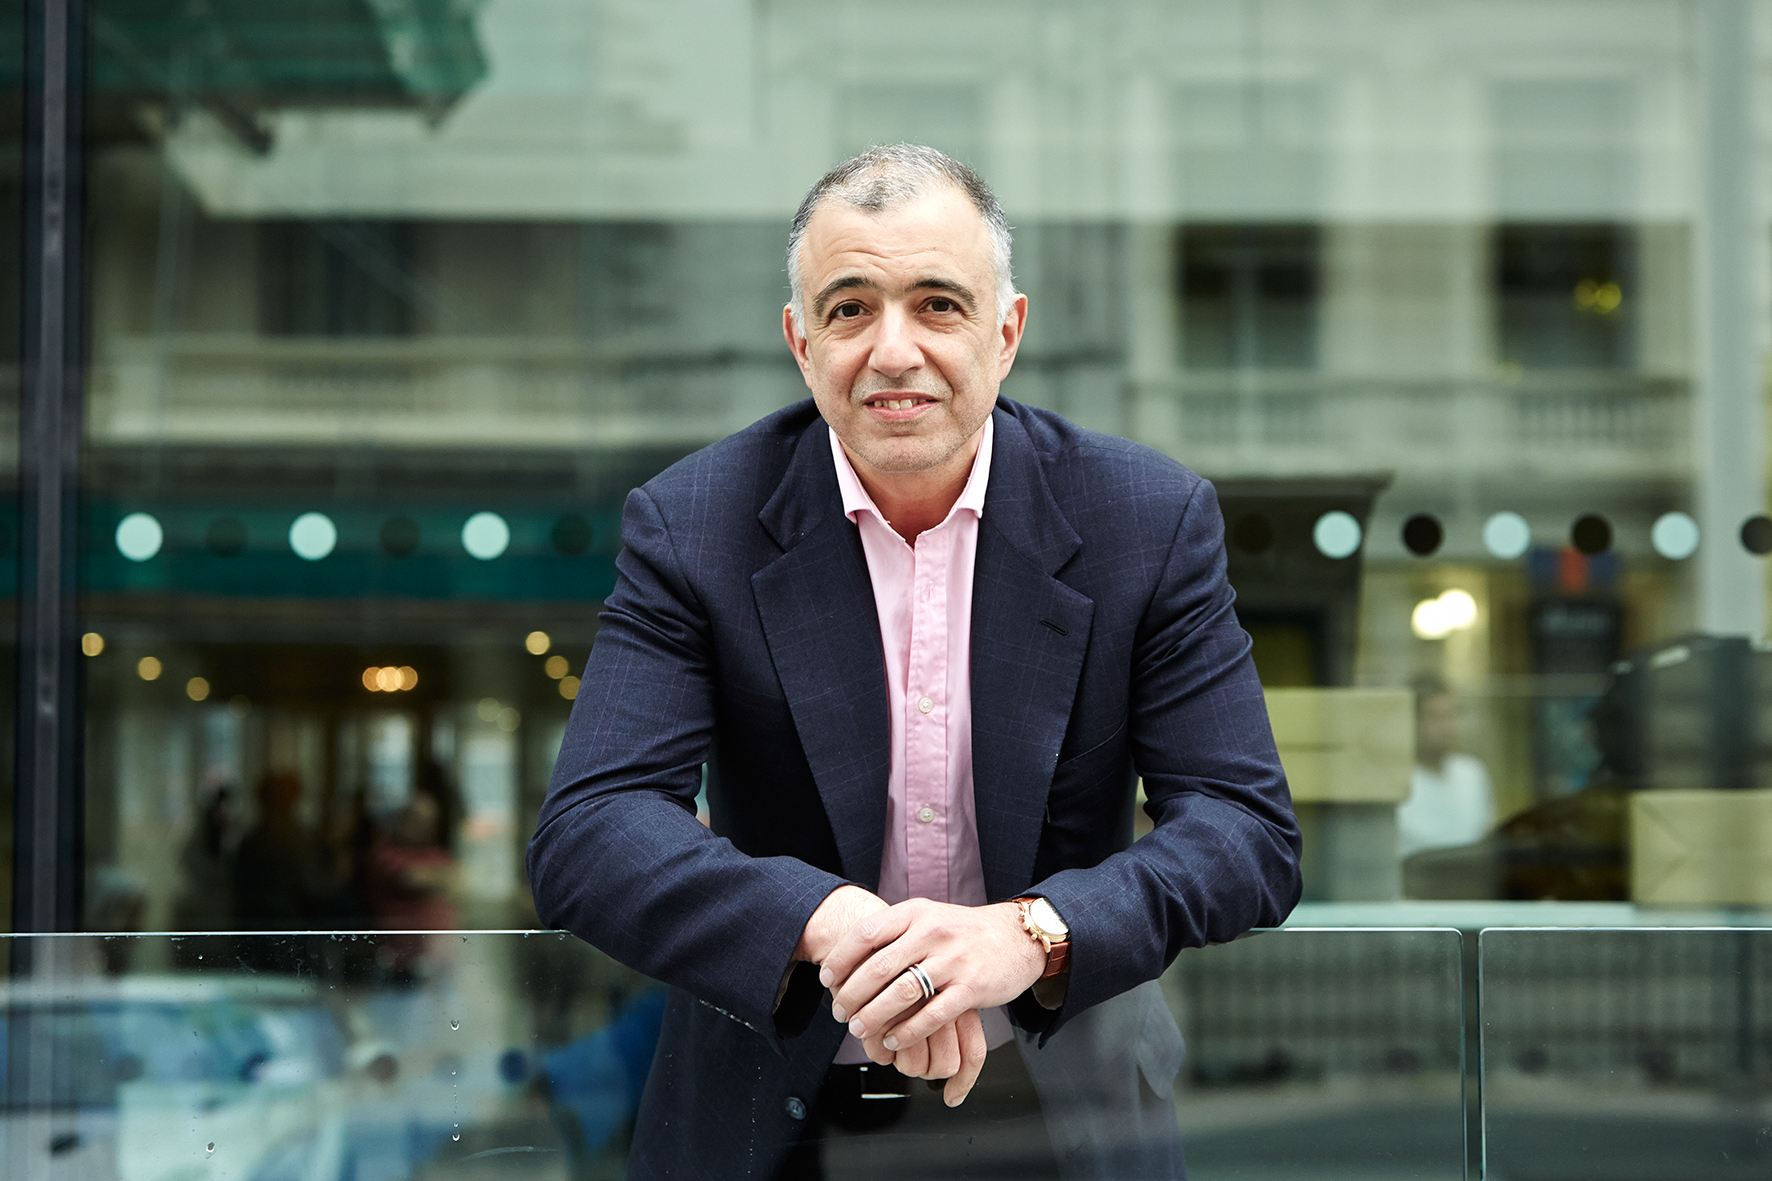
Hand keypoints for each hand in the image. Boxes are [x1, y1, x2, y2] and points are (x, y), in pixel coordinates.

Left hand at [796, 886, 977, 1094]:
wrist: (1016, 936)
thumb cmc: (963, 931)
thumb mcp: (928, 917)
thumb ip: (894, 930)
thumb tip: (849, 951)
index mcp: (916, 913)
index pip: (866, 933)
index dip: (840, 958)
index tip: (826, 978)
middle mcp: (932, 933)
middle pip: (878, 967)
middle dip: (851, 994)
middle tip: (838, 1012)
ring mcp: (953, 960)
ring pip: (901, 993)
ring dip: (873, 1016)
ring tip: (858, 1029)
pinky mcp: (972, 987)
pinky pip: (932, 1015)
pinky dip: (907, 1032)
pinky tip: (893, 1040)